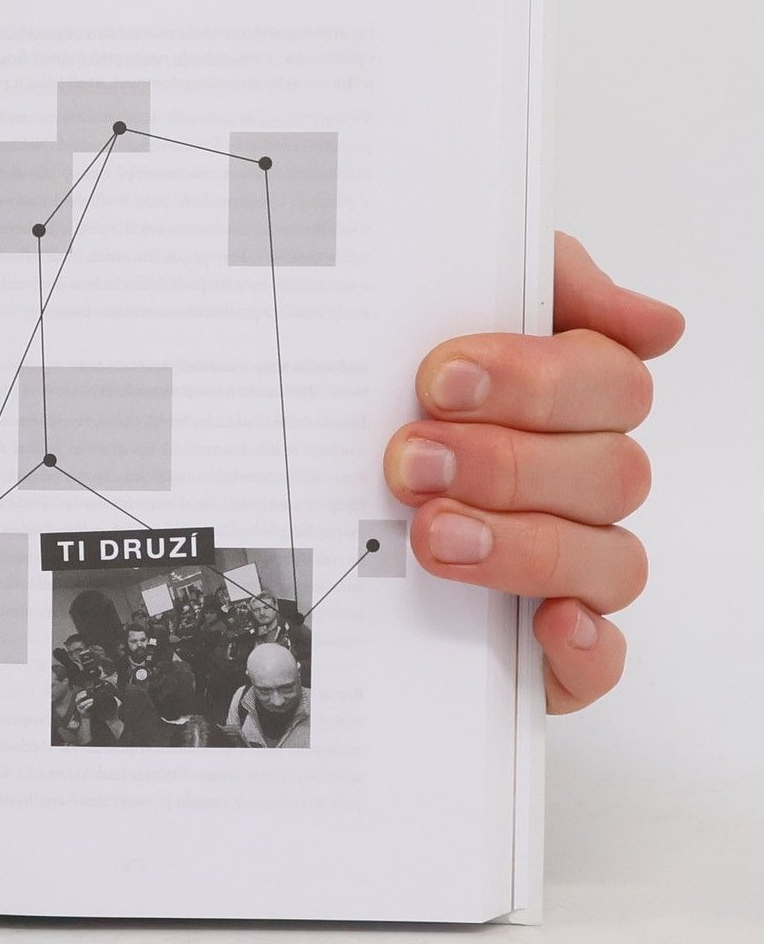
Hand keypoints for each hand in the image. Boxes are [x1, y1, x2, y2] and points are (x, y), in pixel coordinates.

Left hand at [383, 233, 683, 713]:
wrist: (288, 500)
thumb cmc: (382, 398)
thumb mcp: (434, 306)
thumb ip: (540, 281)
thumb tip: (655, 322)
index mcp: (570, 405)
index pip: (611, 384)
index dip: (534, 379)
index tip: (437, 379)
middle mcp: (580, 485)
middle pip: (609, 472)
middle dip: (505, 463)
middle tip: (410, 460)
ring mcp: (571, 568)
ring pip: (608, 560)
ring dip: (523, 545)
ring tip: (431, 533)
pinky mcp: (546, 651)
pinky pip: (601, 662)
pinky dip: (588, 649)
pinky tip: (549, 622)